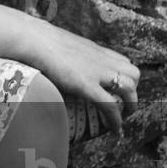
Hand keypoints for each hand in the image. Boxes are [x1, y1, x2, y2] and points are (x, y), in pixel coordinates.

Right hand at [26, 17, 140, 135]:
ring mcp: (96, 72)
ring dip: (130, 105)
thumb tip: (58, 57)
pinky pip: (111, 105)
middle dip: (133, 90)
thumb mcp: (62, 43)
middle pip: (133, 73)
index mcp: (94, 49)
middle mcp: (101, 59)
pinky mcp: (87, 85)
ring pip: (129, 88)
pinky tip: (114, 129)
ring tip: (122, 118)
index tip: (118, 89)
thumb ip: (69, 52)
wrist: (33, 38)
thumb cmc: (39, 38)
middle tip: (124, 105)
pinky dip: (116, 119)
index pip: (123, 60)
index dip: (124, 76)